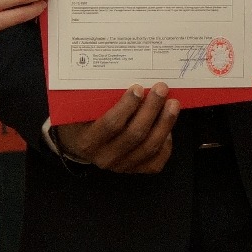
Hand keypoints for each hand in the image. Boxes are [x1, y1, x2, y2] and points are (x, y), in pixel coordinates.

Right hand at [58, 84, 178, 173]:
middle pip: (135, 135)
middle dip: (151, 109)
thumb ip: (98, 99)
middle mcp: (105, 157)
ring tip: (172, 104)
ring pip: (149, 147)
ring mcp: (121, 166)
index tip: (138, 88)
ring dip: (164, 124)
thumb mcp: (81, 109)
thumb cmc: (82, 120)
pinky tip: (167, 127)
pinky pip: (156, 161)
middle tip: (161, 89)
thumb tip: (128, 80)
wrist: (79, 143)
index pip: (111, 124)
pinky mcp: (135, 170)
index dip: (127, 106)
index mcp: (88, 141)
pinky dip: (166, 144)